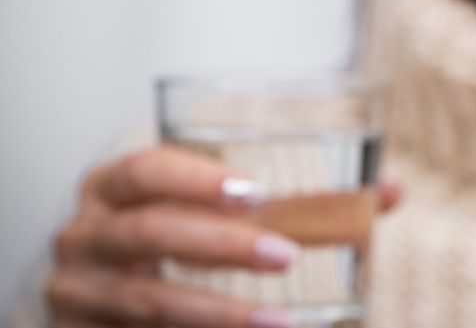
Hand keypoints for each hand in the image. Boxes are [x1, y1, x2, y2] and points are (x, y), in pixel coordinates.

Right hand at [46, 146, 401, 327]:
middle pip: (148, 234)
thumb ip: (299, 205)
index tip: (253, 193)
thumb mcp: (219, 215)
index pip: (146, 170)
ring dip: (216, 314)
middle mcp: (84, 236)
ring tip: (278, 324)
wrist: (105, 301)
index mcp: (113, 188)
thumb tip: (391, 193)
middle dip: (220, 246)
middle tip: (284, 255)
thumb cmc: (173, 243)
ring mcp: (76, 294)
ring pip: (144, 303)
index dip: (196, 179)